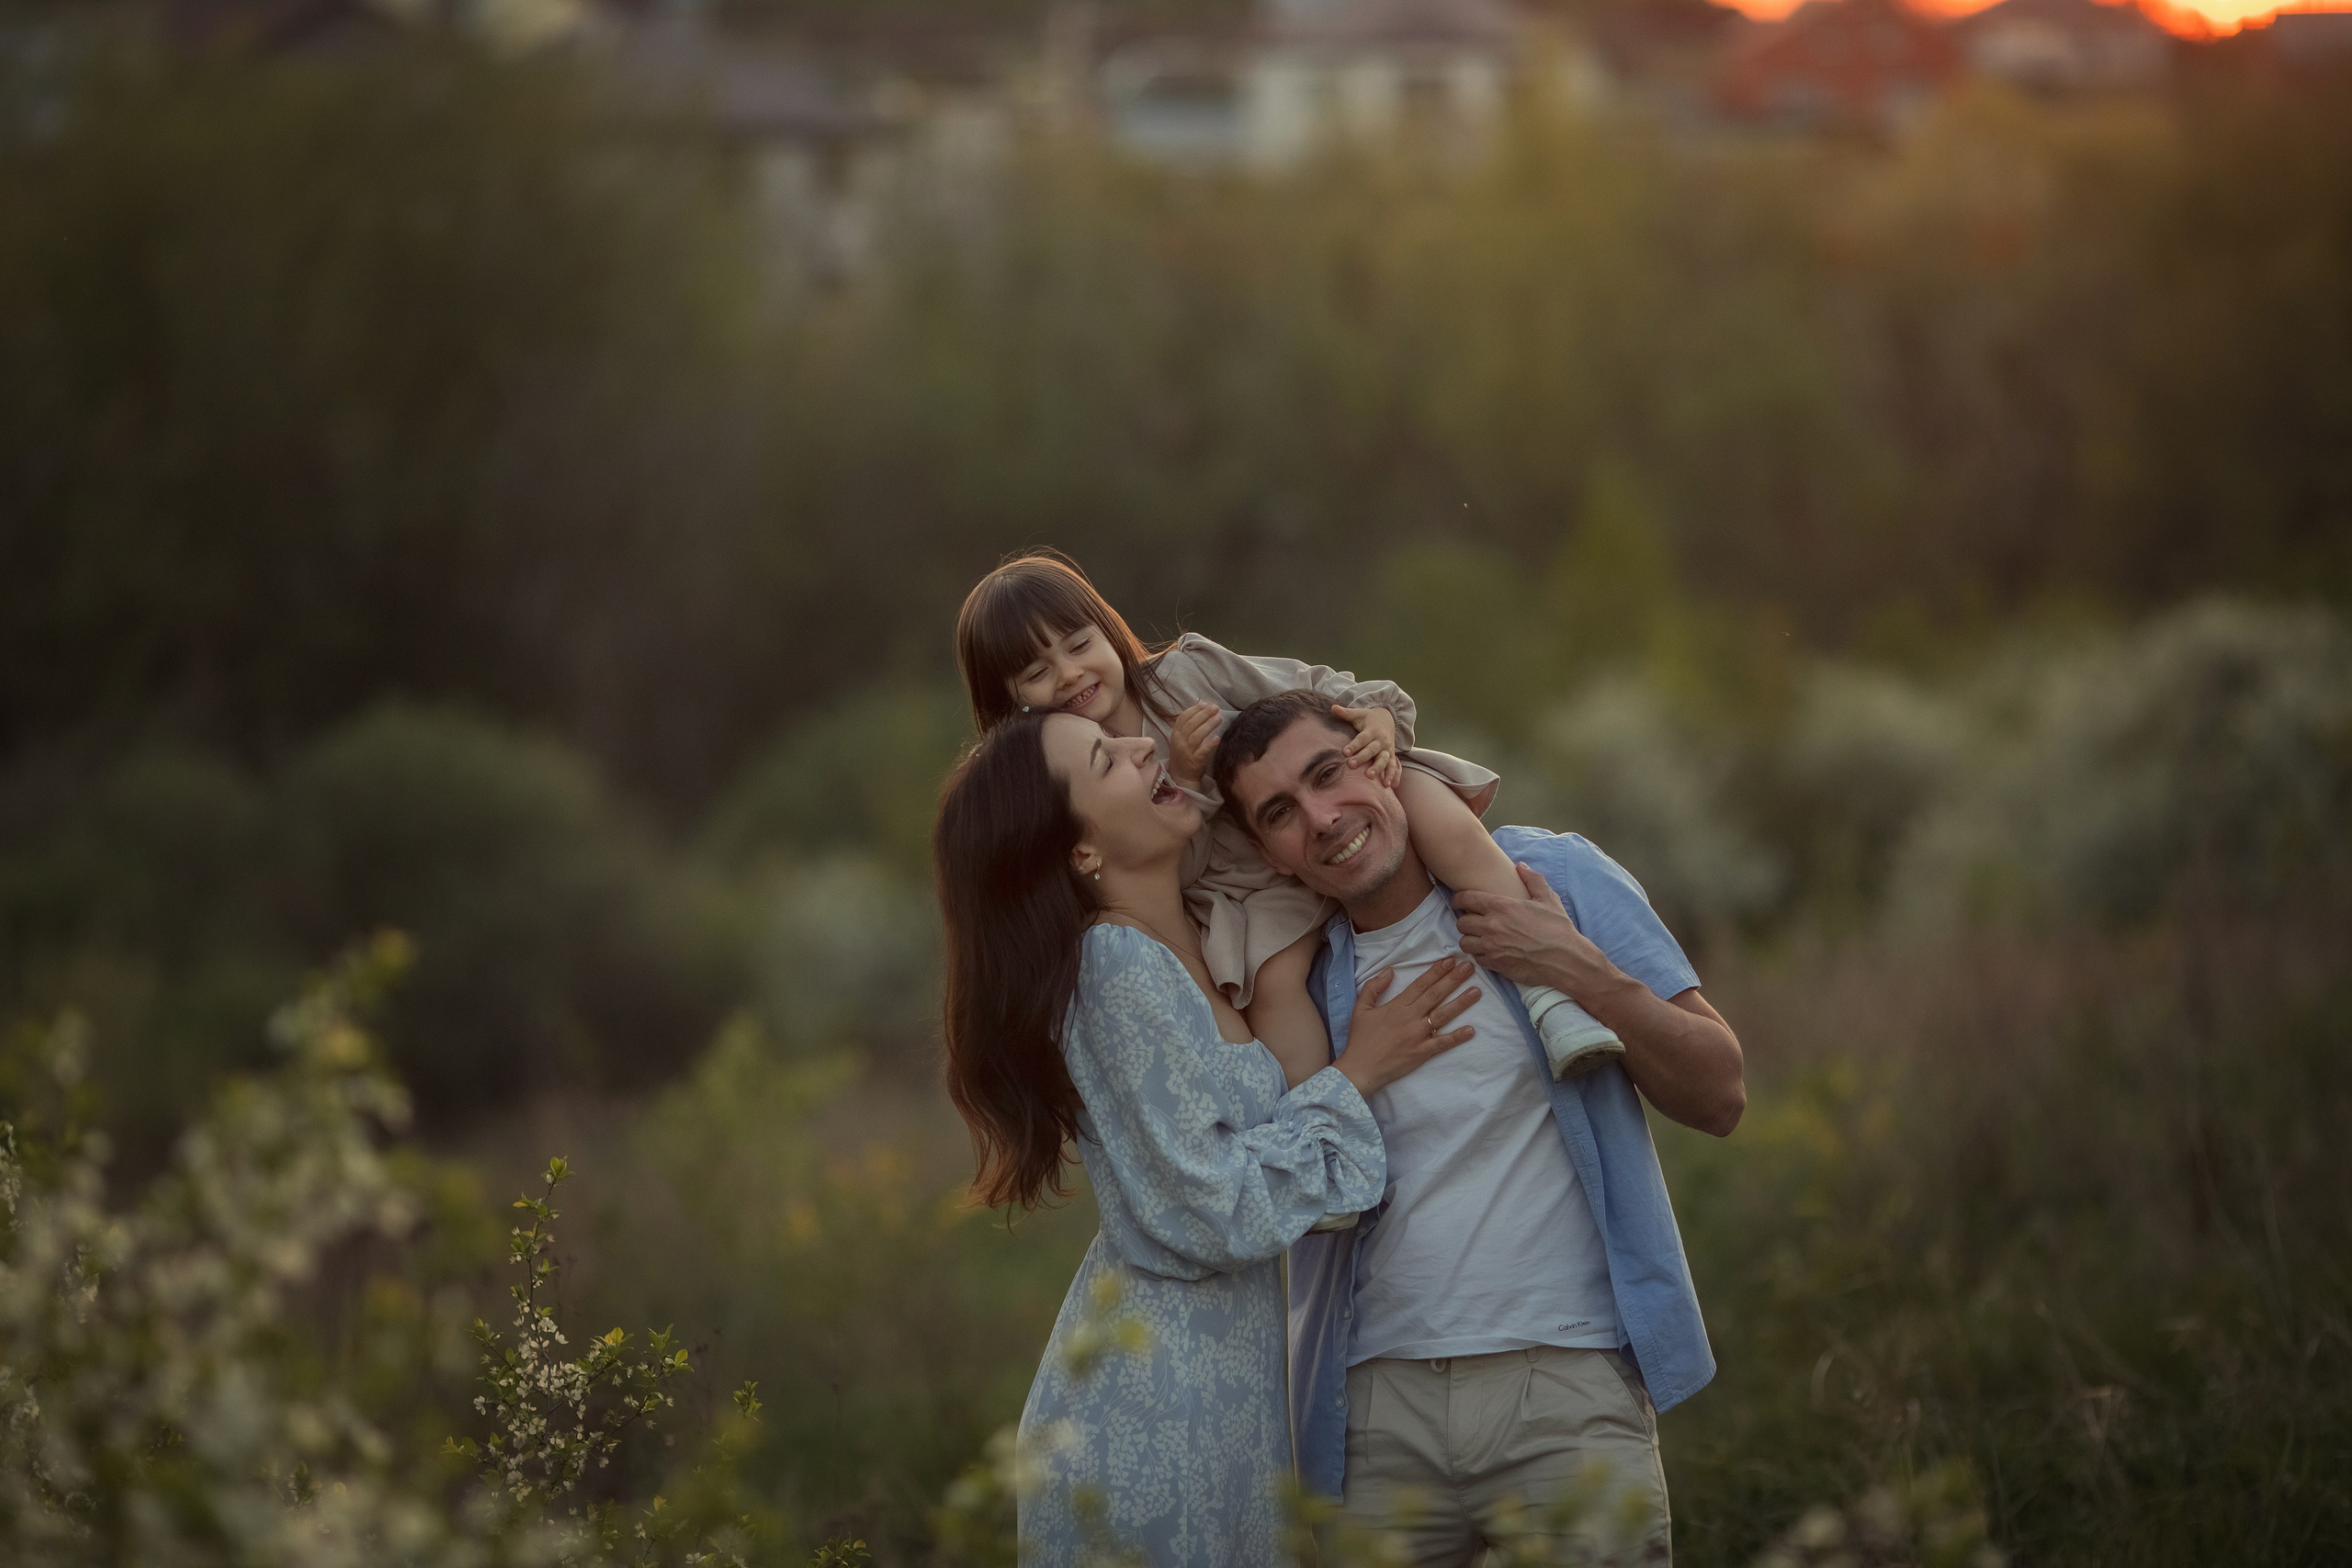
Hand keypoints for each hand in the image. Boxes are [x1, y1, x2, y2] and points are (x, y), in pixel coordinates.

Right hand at [1168, 701, 1221, 789]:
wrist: (1182, 777)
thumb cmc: (1183, 755)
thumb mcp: (1180, 739)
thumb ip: (1188, 726)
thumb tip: (1202, 708)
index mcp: (1175, 735)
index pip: (1183, 718)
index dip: (1194, 709)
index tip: (1205, 703)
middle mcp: (1179, 742)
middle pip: (1191, 725)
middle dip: (1204, 714)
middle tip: (1215, 708)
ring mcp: (1186, 752)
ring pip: (1197, 736)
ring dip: (1208, 726)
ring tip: (1219, 718)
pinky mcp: (1195, 762)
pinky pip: (1203, 751)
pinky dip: (1210, 744)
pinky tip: (1217, 738)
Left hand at [1334, 704, 1401, 787]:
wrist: (1388, 719)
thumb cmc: (1369, 719)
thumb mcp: (1359, 714)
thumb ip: (1346, 713)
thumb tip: (1333, 707)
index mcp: (1372, 730)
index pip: (1362, 739)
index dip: (1354, 745)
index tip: (1344, 752)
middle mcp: (1381, 740)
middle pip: (1372, 750)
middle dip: (1362, 758)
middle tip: (1351, 765)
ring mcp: (1387, 749)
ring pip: (1384, 759)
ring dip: (1378, 768)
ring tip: (1370, 776)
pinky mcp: (1391, 756)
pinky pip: (1393, 767)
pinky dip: (1392, 776)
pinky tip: (1388, 785)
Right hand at [1336, 956, 1479, 1097]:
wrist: (1359, 1068)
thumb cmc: (1360, 1039)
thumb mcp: (1361, 1008)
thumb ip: (1373, 987)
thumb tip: (1389, 971)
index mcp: (1397, 1006)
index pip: (1421, 984)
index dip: (1436, 971)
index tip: (1450, 960)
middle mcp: (1410, 1018)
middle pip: (1436, 995)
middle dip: (1454, 979)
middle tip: (1469, 967)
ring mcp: (1418, 1035)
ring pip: (1443, 1015)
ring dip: (1461, 1002)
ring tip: (1477, 991)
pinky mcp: (1421, 1053)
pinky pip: (1442, 1043)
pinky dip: (1457, 1037)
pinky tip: (1471, 1030)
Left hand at [1452, 864, 1624, 1000]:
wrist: (1565, 959)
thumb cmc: (1558, 928)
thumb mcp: (1548, 899)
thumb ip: (1532, 880)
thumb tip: (1520, 866)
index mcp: (1502, 906)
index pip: (1466, 899)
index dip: (1459, 899)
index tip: (1459, 901)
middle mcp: (1492, 926)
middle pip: (1461, 922)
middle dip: (1465, 920)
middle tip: (1473, 921)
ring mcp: (1492, 947)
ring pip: (1464, 942)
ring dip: (1470, 939)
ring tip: (1479, 938)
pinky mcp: (1495, 964)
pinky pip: (1476, 958)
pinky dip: (1480, 955)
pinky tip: (1490, 952)